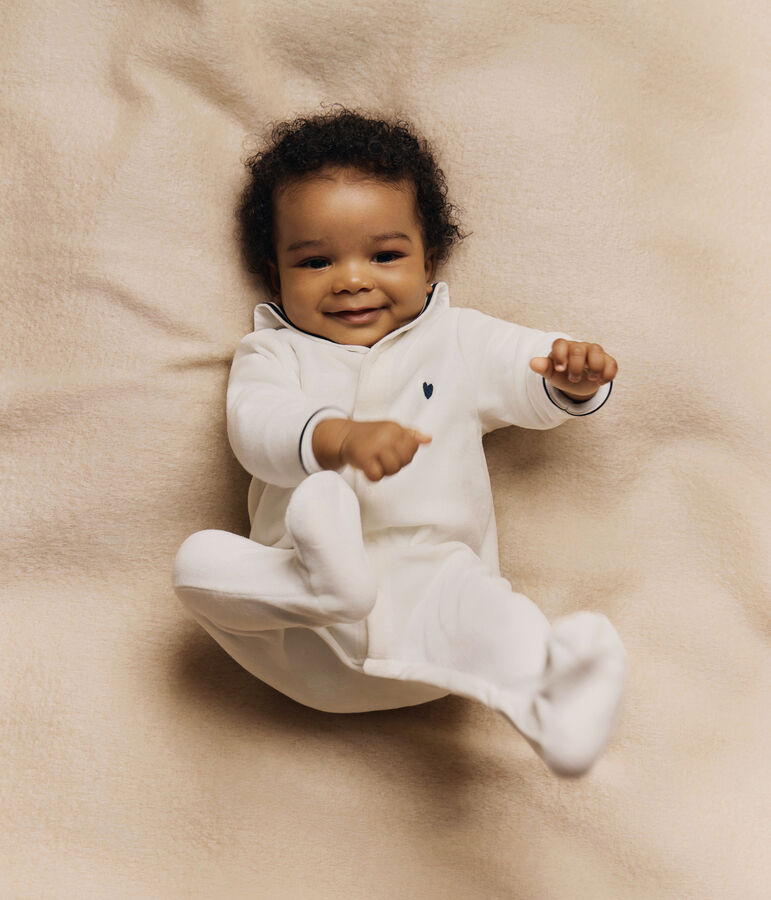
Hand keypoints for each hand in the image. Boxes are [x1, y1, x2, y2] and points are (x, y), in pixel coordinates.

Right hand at [312, 419, 431, 481]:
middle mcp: (386, 436)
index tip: (393, 451)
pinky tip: (368, 468)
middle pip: (405, 460)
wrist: (343, 436)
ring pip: (393, 469)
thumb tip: (428, 439)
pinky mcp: (363, 457)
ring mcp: (374, 446)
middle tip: (383, 458)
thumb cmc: (369, 434)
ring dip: (384, 470)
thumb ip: (411, 435)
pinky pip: (376, 475)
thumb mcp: (391, 429)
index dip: (405, 454)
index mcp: (395, 428)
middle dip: (396, 463)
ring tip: (376, 462)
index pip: (413, 447)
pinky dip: (372, 476)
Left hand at [529, 339, 617, 400]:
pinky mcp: (607, 361)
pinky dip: (608, 374)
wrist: (578, 380)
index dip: (559, 356)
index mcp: (563, 348)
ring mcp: (594, 352)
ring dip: (594, 368)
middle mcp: (579, 347)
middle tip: (573, 379)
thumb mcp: (552, 373)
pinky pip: (611, 363)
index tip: (559, 370)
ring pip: (597, 352)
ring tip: (591, 379)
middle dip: (576, 366)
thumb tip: (533, 363)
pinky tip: (601, 382)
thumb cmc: (562, 373)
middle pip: (578, 350)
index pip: (560, 344)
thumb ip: (544, 367)